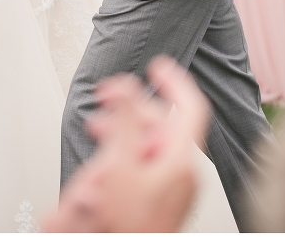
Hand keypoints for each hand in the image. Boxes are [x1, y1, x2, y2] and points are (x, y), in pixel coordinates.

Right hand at [45, 56, 209, 232]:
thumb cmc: (126, 225)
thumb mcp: (119, 165)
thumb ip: (124, 120)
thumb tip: (128, 86)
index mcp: (181, 159)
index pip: (190, 106)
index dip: (174, 80)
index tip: (156, 64)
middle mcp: (182, 172)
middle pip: (160, 124)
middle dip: (127, 111)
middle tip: (105, 100)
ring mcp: (172, 187)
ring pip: (146, 145)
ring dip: (117, 136)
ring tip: (94, 138)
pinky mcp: (160, 199)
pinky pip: (142, 166)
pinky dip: (120, 158)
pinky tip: (99, 169)